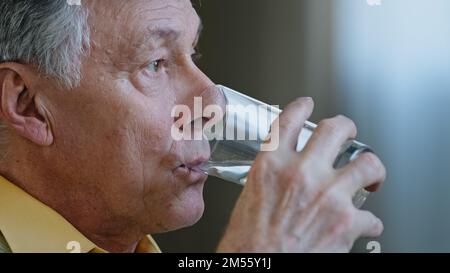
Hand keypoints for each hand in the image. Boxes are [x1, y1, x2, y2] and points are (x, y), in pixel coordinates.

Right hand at [217, 98, 385, 252]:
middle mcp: (301, 173)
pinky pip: (371, 216)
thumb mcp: (250, 197)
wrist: (257, 267)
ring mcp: (328, 195)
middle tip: (348, 133)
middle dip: (346, 127)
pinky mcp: (347, 221)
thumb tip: (284, 174)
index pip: (289, 121)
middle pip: (335, 129)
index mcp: (272, 166)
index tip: (307, 105)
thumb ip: (271, 178)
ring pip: (367, 163)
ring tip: (371, 175)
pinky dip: (368, 221)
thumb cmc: (248, 242)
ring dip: (372, 169)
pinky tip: (362, 225)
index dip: (301, 107)